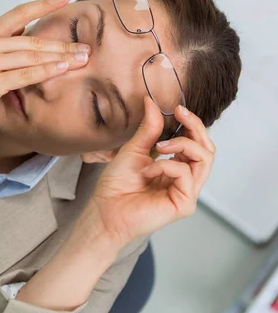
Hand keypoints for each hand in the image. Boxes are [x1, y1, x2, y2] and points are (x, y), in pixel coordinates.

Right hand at [0, 0, 89, 135]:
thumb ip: (1, 45)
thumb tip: (27, 34)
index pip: (18, 13)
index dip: (43, 4)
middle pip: (31, 40)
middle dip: (61, 43)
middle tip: (85, 47)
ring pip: (31, 56)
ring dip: (60, 57)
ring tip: (81, 58)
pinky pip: (25, 75)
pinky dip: (46, 72)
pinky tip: (63, 69)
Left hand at [71, 97, 215, 250]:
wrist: (105, 210)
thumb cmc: (116, 185)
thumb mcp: (134, 149)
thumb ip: (149, 128)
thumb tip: (151, 101)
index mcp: (175, 167)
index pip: (197, 143)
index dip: (192, 123)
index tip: (178, 109)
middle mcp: (185, 179)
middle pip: (207, 149)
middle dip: (195, 127)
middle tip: (179, 114)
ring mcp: (187, 192)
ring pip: (204, 158)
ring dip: (181, 144)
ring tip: (158, 147)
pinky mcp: (185, 203)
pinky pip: (186, 174)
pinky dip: (166, 166)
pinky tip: (147, 172)